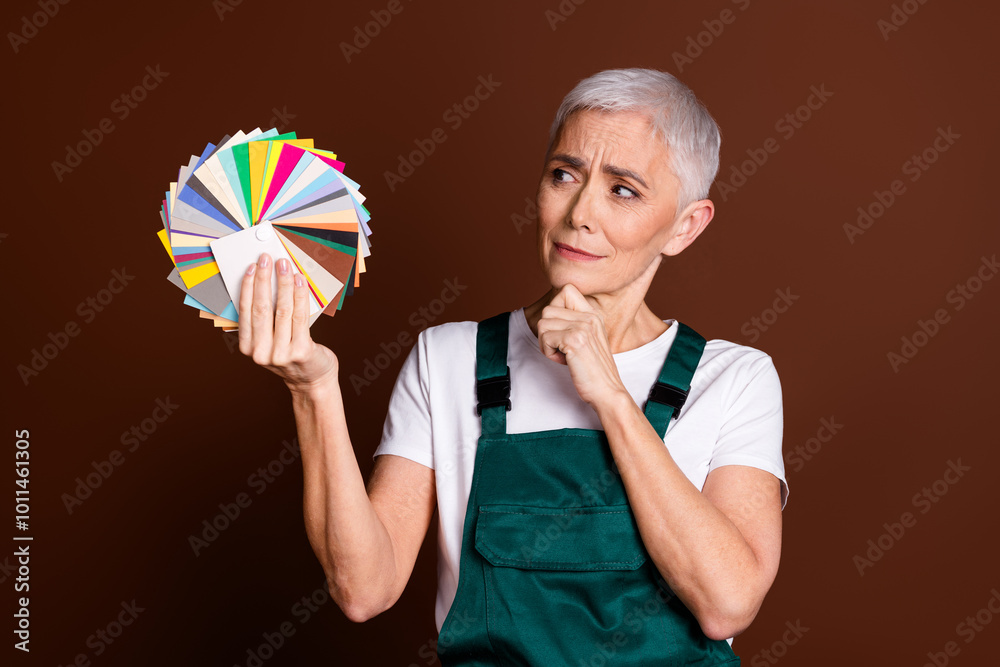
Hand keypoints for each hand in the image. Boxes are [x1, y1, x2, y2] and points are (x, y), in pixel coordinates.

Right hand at [237, 252, 338, 392]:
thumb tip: (262, 283)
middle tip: (266, 259)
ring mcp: (281, 353)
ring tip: (284, 265)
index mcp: (248, 348)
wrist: (312, 381)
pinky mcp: (301, 350)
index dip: (248, 287)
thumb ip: (263, 321)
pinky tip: (300, 280)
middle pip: (261, 308)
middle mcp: (261, 352)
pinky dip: (300, 295)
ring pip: (282, 310)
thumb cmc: (290, 355)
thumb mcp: (269, 342)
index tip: (251, 267)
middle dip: (263, 279)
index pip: (245, 311)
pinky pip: (300, 316)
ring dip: (283, 283)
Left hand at [536, 284, 627, 407]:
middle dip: (547, 331)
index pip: (566, 290)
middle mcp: (590, 317)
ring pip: (542, 323)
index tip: (561, 329)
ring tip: (563, 354)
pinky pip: (544, 338)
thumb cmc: (594, 370)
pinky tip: (564, 361)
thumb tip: (548, 313)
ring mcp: (583, 327)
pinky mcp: (574, 340)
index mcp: (593, 315)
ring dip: (546, 343)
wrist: (607, 391)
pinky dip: (548, 352)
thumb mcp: (589, 339)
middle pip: (548, 309)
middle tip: (561, 347)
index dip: (555, 308)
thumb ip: (574, 323)